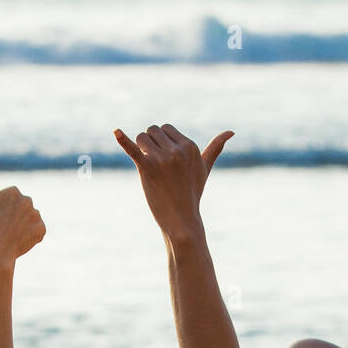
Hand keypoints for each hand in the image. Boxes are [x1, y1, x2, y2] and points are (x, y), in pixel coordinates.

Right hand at [0, 161, 45, 269]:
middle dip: (12, 217)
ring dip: (20, 226)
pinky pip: (36, 231)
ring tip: (8, 237)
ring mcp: (36, 215)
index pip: (8, 199)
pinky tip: (17, 242)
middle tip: (0, 230)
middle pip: (20, 208)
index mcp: (12, 191)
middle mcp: (27, 200)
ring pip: (28, 219)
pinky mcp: (41, 230)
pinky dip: (28, 236)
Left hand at [114, 124, 232, 240]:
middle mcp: (177, 150)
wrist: (182, 220)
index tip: (165, 161)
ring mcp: (162, 158)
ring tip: (149, 168)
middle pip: (152, 130)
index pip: (166, 128)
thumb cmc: (192, 193)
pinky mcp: (147, 168)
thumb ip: (215, 148)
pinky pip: (133, 150)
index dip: (161, 142)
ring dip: (141, 148)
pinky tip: (115, 132)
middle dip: (150, 144)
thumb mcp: (204, 168)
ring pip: (141, 137)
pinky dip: (123, 140)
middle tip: (157, 167)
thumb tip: (231, 132)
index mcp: (190, 146)